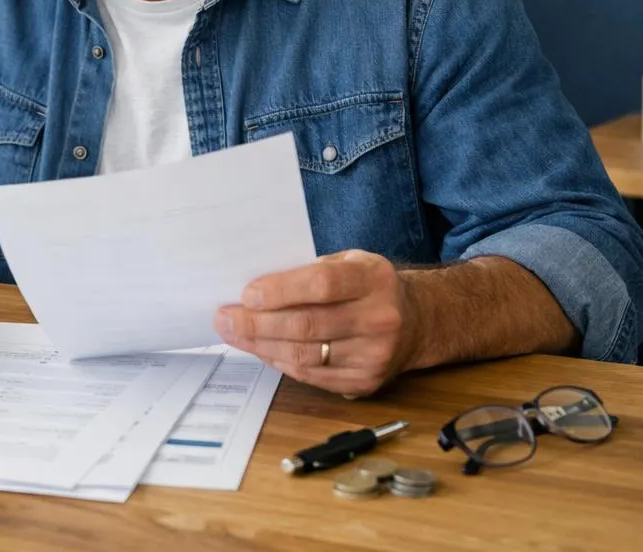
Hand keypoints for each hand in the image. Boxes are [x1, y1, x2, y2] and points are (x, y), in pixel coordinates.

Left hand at [213, 250, 418, 396]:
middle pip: (308, 325)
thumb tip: (256, 288)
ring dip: (261, 346)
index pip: (322, 286)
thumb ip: (311, 270)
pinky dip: (280, 362)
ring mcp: (374, 355)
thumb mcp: (350, 262)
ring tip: (233, 334)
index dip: (281, 291)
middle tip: (225, 318)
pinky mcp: (365, 381)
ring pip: (305, 355)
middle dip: (258, 323)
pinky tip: (261, 349)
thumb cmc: (369, 286)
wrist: (417, 322)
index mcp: (374, 280)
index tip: (247, 294)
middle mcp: (379, 319)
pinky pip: (311, 375)